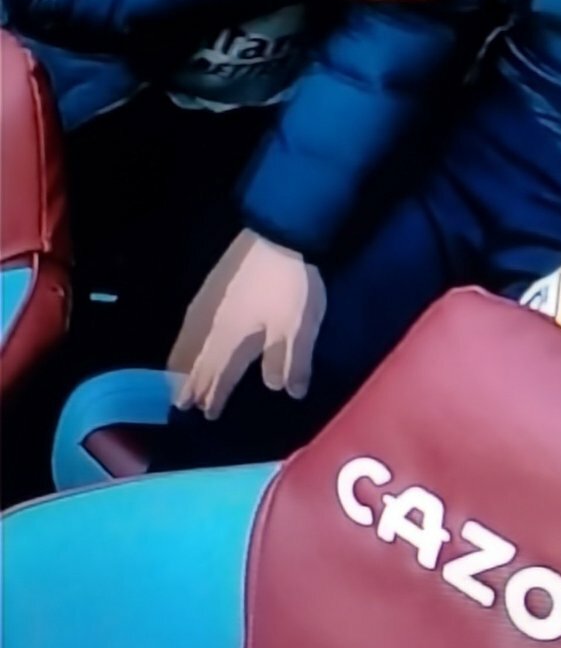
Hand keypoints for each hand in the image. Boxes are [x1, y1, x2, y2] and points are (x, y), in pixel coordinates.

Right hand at [169, 230, 325, 419]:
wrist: (280, 232)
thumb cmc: (290, 286)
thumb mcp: (298, 331)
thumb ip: (291, 364)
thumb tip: (284, 392)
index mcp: (230, 339)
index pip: (217, 374)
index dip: (213, 395)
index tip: (205, 415)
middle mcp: (211, 323)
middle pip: (197, 358)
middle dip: (190, 382)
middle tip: (180, 404)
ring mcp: (209, 300)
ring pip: (189, 339)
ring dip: (182, 361)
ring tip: (174, 377)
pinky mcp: (214, 283)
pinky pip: (192, 321)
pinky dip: (187, 338)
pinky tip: (189, 336)